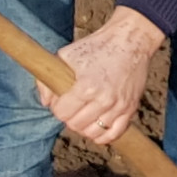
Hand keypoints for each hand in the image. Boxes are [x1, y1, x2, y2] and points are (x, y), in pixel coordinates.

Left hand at [41, 11, 161, 146]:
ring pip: (93, 133)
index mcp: (86, 87)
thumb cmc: (97, 46)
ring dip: (84, 126)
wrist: (130, 41)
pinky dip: (102, 135)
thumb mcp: (66, 56)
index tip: (61, 100)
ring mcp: (119, 106)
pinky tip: (97, 125)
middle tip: (72, 106)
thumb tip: (45, 103)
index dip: (57, 107)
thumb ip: (48, 80)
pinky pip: (114, 134)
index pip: (62, 113)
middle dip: (69, 117)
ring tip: (84, 114)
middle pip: (75, 125)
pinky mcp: (130, 108)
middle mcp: (103, 100)